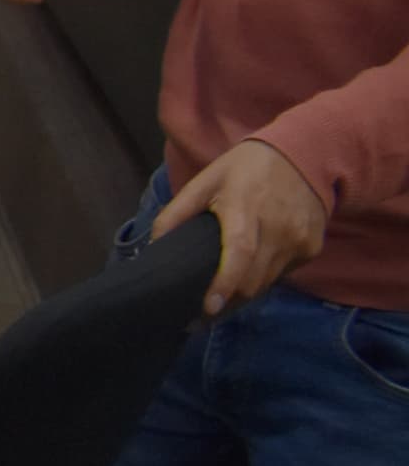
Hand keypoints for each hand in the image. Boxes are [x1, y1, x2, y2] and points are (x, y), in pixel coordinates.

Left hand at [163, 138, 328, 311]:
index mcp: (245, 209)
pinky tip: (251, 267)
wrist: (304, 155)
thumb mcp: (205, 181)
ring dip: (245, 291)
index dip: (224, 283)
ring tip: (224, 292)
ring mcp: (300, 240)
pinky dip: (264, 276)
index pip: (239, 253)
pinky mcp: (313, 248)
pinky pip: (283, 273)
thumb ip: (176, 213)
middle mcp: (278, 229)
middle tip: (203, 310)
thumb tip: (153, 246)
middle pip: (252, 280)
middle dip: (227, 300)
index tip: (209, 308)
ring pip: (267, 282)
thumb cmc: (246, 168)